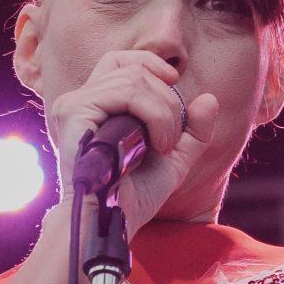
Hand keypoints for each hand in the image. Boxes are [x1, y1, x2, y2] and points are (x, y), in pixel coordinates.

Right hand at [44, 49, 220, 232]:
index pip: (119, 62)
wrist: (114, 222)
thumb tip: (209, 98)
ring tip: (164, 145)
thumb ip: (193, 131)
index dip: (149, 63)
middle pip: (133, 69)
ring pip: (133, 79)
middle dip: (167, 99)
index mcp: (96, 108)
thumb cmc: (134, 195)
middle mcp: (80, 102)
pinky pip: (124, 93)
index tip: (174, 83)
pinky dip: (152, 114)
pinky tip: (155, 144)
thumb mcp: (173, 160)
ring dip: (163, 111)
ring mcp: (73, 105)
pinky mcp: (74, 113)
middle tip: (171, 139)